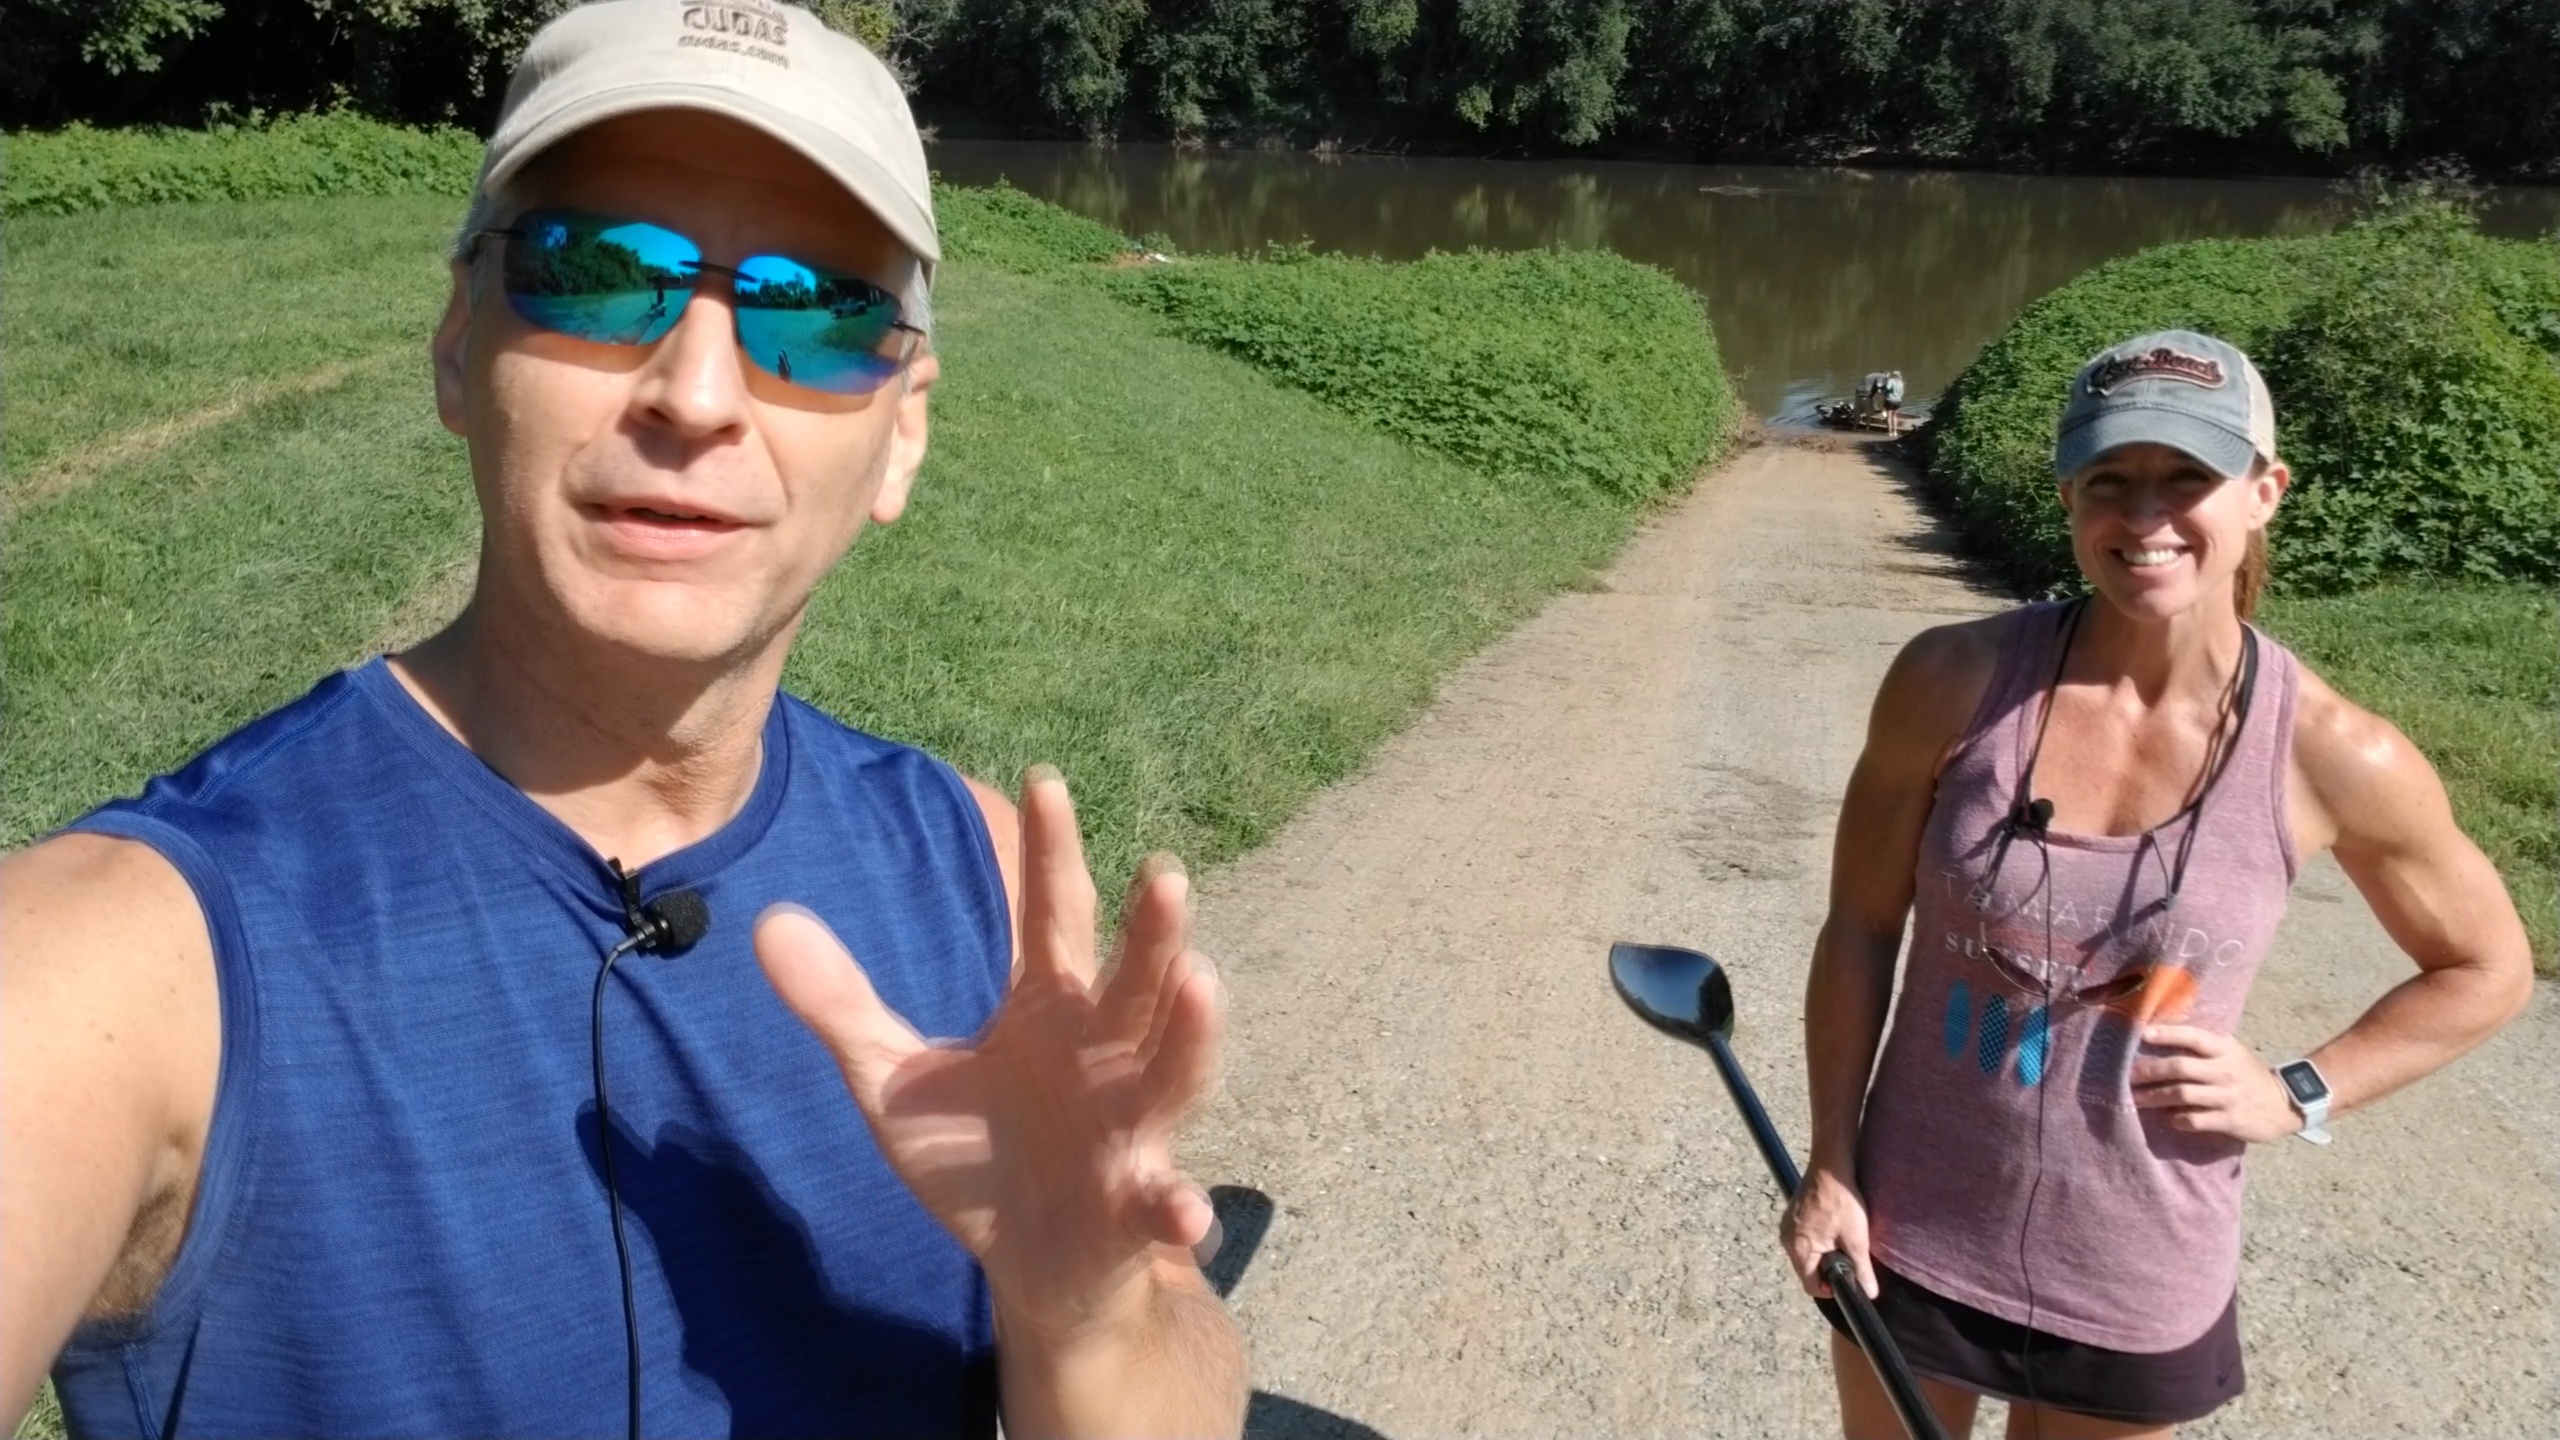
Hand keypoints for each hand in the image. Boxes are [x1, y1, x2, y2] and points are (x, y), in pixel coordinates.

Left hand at [756, 769, 1223, 1341]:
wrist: (1033, 1265)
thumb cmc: (977, 1157)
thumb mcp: (892, 1079)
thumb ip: (840, 1002)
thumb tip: (766, 920)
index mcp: (1052, 1009)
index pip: (1057, 915)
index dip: (1052, 852)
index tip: (1043, 779)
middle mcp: (1107, 1054)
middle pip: (1135, 981)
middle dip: (1154, 932)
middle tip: (1164, 873)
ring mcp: (1133, 1130)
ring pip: (1173, 1072)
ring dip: (1191, 1032)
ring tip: (1201, 980)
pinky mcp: (1137, 1209)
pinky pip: (1164, 1207)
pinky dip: (1178, 1209)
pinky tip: (1184, 1212)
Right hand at [1780, 1162, 1876, 1299]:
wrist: (1830, 1165)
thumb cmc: (1841, 1199)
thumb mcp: (1857, 1238)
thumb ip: (1861, 1269)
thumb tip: (1869, 1293)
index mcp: (1799, 1248)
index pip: (1810, 1286)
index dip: (1830, 1288)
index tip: (1847, 1278)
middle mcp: (1788, 1239)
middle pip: (1807, 1270)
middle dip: (1827, 1268)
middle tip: (1847, 1254)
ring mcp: (1788, 1226)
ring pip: (1806, 1253)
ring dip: (1823, 1252)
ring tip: (1841, 1238)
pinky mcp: (1792, 1215)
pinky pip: (1804, 1237)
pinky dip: (1818, 1239)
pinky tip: (1832, 1226)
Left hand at [2130, 1024, 2300, 1141]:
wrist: (2284, 1104)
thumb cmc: (2246, 1073)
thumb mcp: (2231, 1052)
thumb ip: (2203, 1045)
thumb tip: (2159, 1032)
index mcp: (2224, 1049)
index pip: (2194, 1036)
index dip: (2169, 1033)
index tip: (2143, 1033)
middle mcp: (2224, 1071)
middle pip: (2181, 1067)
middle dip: (2151, 1070)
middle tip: (2127, 1074)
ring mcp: (2227, 1096)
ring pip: (2183, 1095)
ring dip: (2155, 1097)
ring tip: (2135, 1099)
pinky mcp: (2230, 1120)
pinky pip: (2196, 1120)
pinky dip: (2178, 1119)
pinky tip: (2170, 1118)